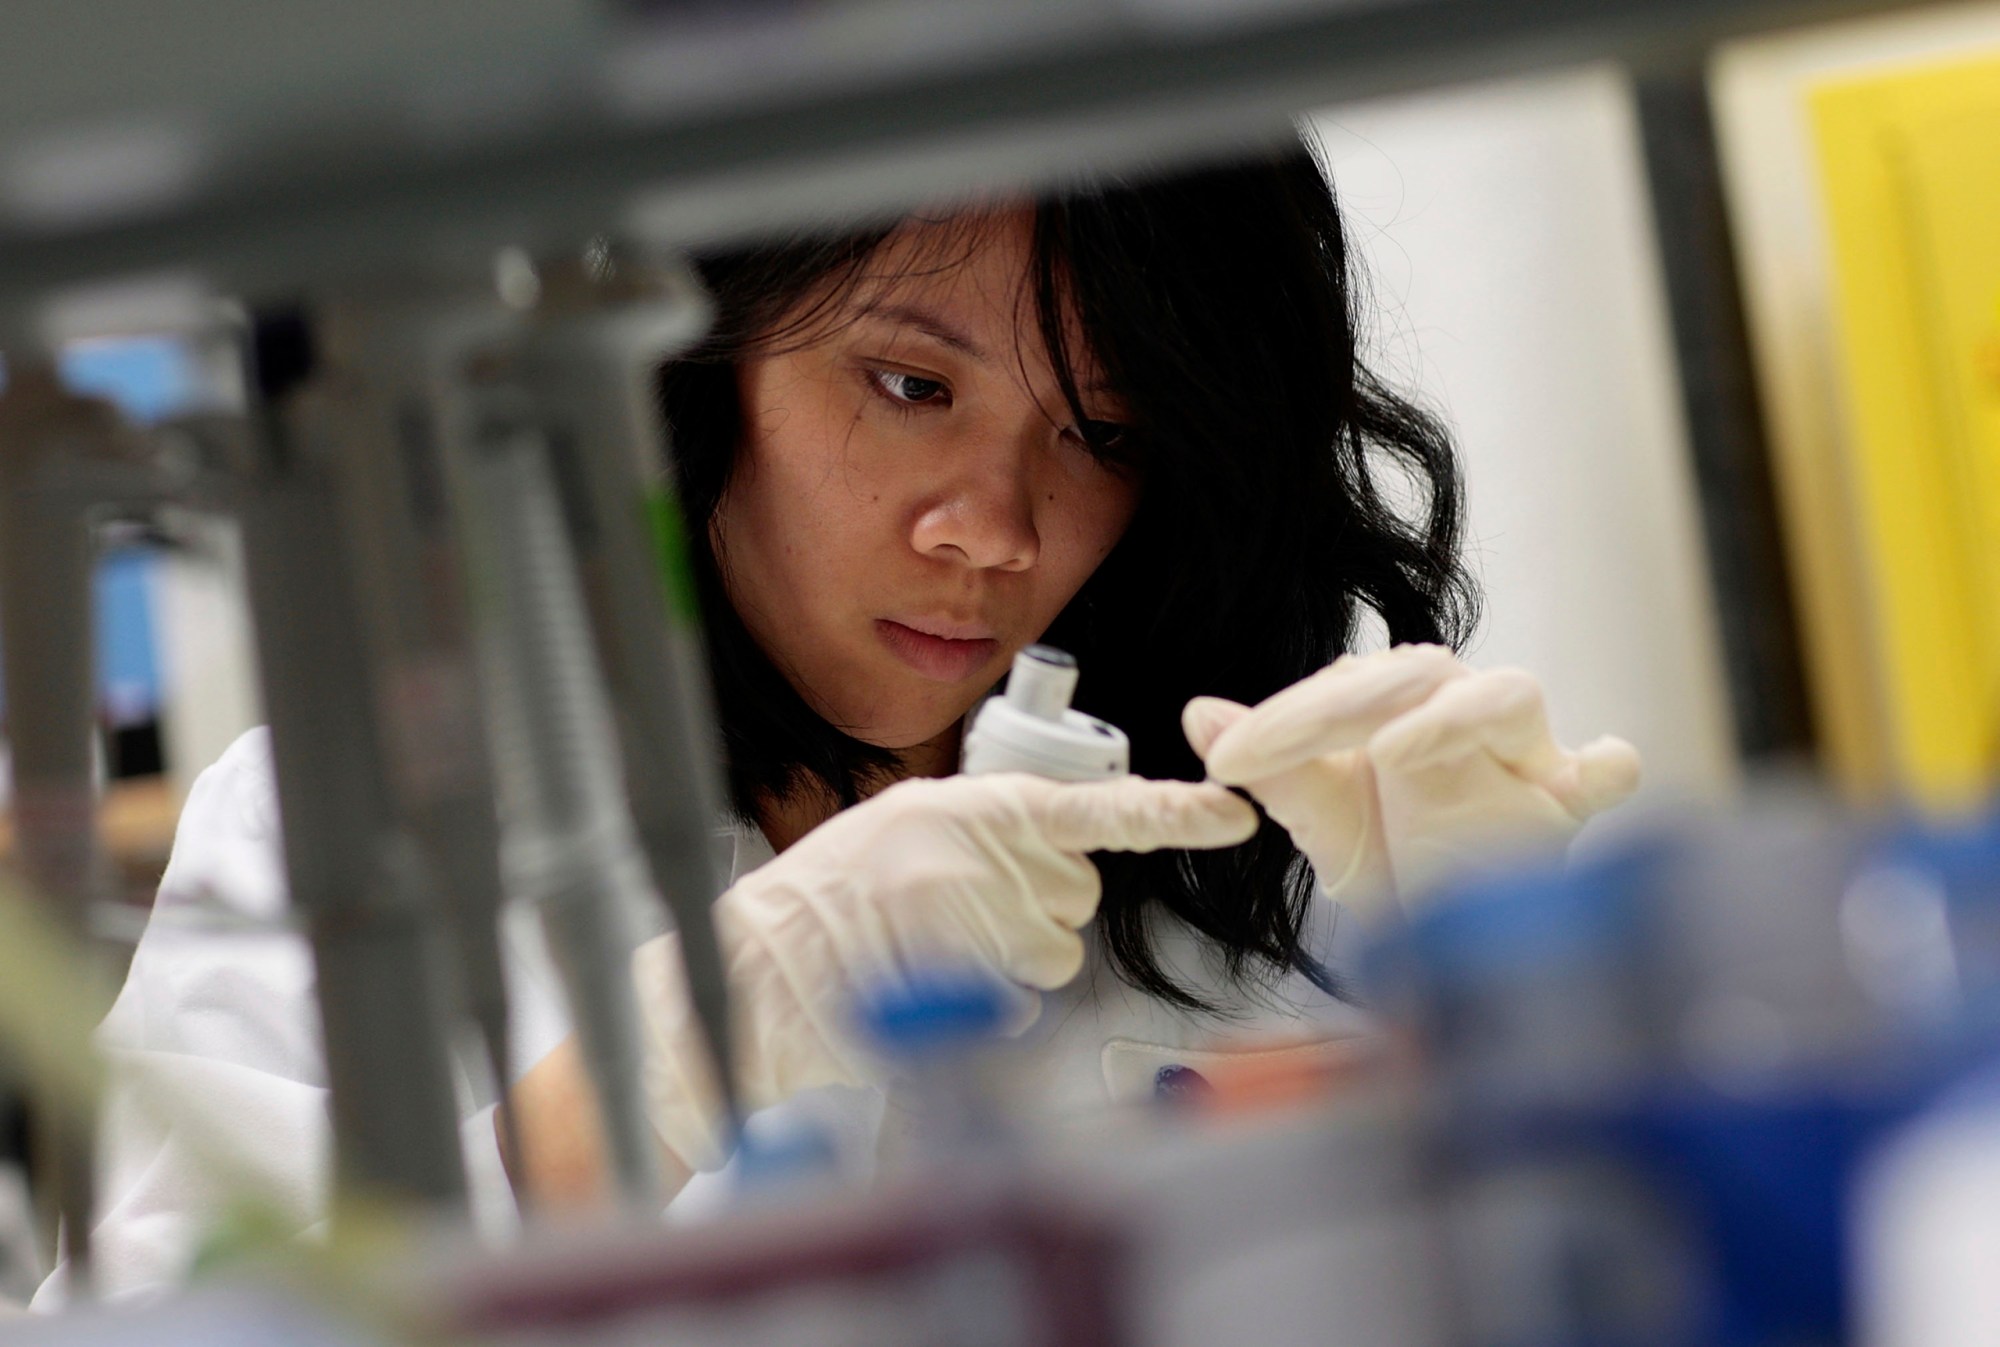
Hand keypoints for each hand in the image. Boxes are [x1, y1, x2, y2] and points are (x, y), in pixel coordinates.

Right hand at [634, 771, 1256, 1169]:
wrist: (757, 969)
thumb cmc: (826, 904)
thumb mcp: (907, 832)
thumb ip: (989, 838)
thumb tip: (1064, 861)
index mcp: (967, 807)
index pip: (1092, 806)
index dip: (1171, 812)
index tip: (1234, 810)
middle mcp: (981, 855)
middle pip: (1075, 897)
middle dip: (1035, 913)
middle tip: (955, 915)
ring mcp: (975, 921)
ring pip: (1053, 957)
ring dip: (1010, 964)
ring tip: (930, 951)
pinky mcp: (967, 984)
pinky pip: (1020, 1007)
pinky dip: (985, 1010)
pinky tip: (925, 987)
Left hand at [1183, 645, 1639, 920]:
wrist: (1448, 933)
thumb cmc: (1391, 857)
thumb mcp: (1321, 819)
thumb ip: (1270, 768)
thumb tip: (1199, 714)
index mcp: (1401, 703)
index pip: (1346, 683)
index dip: (1282, 716)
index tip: (1224, 757)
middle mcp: (1463, 713)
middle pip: (1414, 676)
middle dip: (1332, 710)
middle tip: (1263, 752)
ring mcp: (1523, 756)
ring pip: (1508, 697)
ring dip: (1449, 716)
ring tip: (1391, 750)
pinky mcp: (1570, 805)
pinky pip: (1607, 772)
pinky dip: (1603, 767)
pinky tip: (1586, 772)